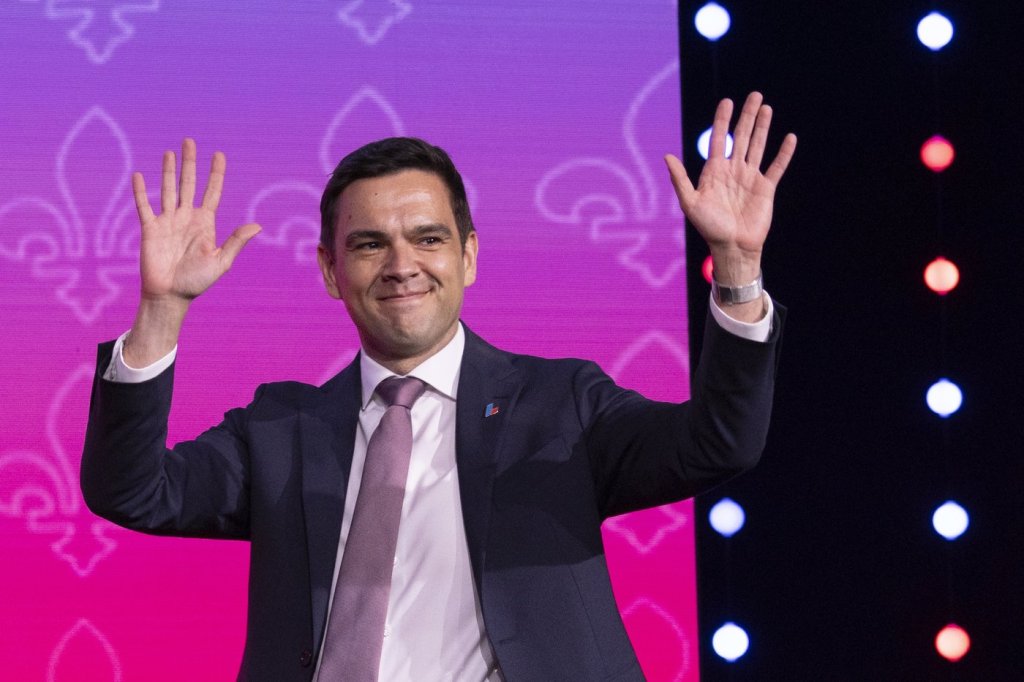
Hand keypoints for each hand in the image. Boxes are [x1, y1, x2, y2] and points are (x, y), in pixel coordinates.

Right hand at [133, 138, 259, 305]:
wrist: (170, 295)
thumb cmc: (197, 281)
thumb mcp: (220, 261)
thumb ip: (235, 242)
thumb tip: (257, 226)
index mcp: (205, 224)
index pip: (212, 192)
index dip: (215, 174)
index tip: (218, 154)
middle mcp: (187, 218)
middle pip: (189, 184)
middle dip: (190, 163)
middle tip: (189, 141)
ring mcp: (168, 221)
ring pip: (168, 189)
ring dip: (168, 171)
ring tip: (170, 152)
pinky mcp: (150, 229)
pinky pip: (144, 206)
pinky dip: (141, 191)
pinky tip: (139, 175)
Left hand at [664, 92, 795, 286]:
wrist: (732, 247)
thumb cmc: (709, 228)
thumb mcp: (690, 203)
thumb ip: (680, 179)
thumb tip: (667, 156)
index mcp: (714, 171)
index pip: (719, 139)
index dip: (723, 120)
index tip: (727, 101)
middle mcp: (733, 171)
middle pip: (742, 137)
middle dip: (747, 116)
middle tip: (754, 95)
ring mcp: (750, 178)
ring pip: (758, 146)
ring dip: (763, 127)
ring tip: (766, 108)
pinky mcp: (766, 188)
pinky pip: (776, 166)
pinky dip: (784, 153)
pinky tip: (789, 138)